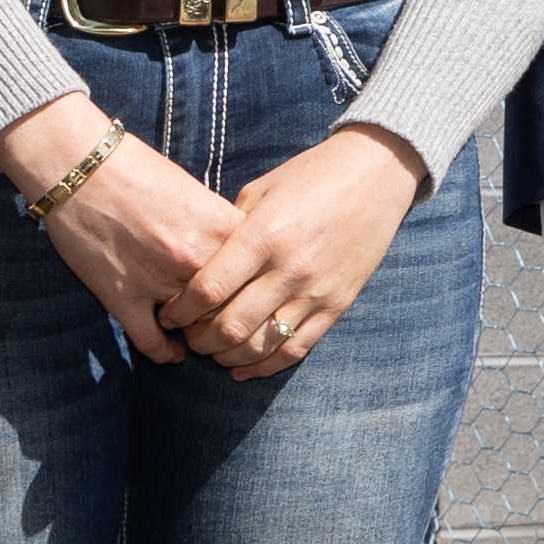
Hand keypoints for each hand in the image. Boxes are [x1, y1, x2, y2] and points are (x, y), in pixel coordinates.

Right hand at [0, 92, 249, 356]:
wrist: (80, 169)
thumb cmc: (138, 171)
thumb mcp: (196, 192)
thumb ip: (222, 227)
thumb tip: (243, 255)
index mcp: (220, 228)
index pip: (259, 275)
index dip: (260, 291)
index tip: (256, 298)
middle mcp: (195, 259)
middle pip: (233, 308)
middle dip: (235, 321)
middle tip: (233, 328)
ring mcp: (158, 282)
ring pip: (197, 330)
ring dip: (201, 337)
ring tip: (203, 338)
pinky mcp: (122, 298)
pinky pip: (152, 342)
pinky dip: (166, 353)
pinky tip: (172, 353)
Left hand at [176, 128, 423, 376]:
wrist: (376, 174)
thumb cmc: (311, 176)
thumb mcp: (261, 191)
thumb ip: (228, 230)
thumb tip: (194, 266)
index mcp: (264, 235)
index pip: (209, 288)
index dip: (180, 310)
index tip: (167, 313)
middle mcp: (290, 269)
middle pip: (230, 326)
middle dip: (199, 340)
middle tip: (187, 336)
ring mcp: (316, 291)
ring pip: (261, 345)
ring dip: (227, 356)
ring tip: (213, 350)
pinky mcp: (337, 306)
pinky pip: (296, 349)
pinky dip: (264, 366)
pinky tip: (242, 369)